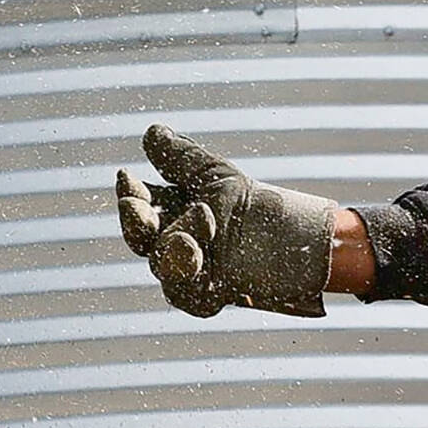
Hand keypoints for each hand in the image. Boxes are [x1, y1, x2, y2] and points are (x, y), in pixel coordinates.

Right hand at [116, 124, 337, 317]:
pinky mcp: (208, 295)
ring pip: (161, 266)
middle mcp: (172, 239)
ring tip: (186, 240)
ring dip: (169, 252)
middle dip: (135, 221)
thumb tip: (152, 132)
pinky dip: (188, 281)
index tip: (126, 177)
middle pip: (140, 236)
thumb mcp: (218, 176)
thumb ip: (182, 159)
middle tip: (134, 207)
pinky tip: (197, 262)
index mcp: (171, 209)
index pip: (139, 201)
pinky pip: (187, 295)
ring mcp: (188, 270)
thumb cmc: (258, 204)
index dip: (129, 191)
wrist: (301, 238)